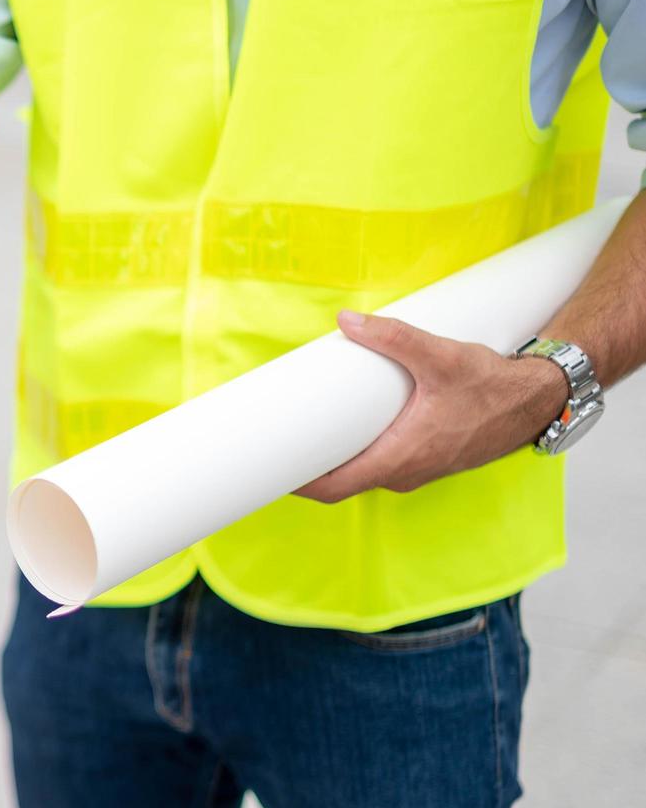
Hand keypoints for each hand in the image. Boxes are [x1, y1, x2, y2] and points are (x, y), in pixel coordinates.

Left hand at [293, 310, 568, 502]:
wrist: (537, 401)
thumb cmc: (492, 387)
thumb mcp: (440, 356)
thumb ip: (392, 337)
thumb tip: (346, 321)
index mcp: (400, 458)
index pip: (335, 486)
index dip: (298, 484)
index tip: (269, 471)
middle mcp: (405, 472)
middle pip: (342, 483)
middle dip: (308, 469)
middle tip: (276, 446)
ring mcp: (417, 470)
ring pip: (362, 475)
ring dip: (333, 461)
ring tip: (303, 436)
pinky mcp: (426, 459)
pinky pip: (380, 465)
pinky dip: (357, 455)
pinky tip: (345, 432)